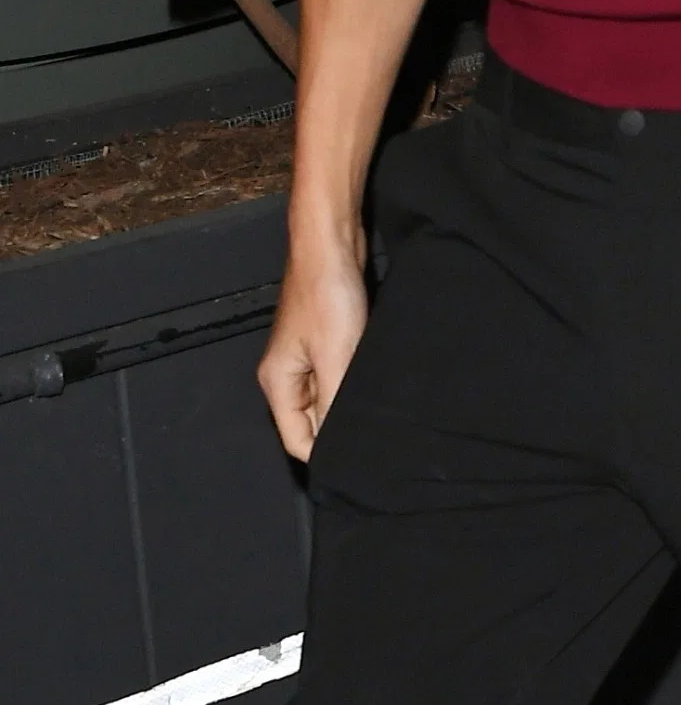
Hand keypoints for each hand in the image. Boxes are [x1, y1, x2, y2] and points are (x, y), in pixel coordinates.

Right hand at [258, 242, 370, 462]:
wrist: (332, 246)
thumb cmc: (327, 297)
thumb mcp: (335, 357)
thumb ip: (334, 404)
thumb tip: (341, 446)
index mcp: (278, 384)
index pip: (298, 441)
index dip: (327, 454)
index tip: (362, 458)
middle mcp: (287, 377)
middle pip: (311, 424)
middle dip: (340, 431)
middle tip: (377, 435)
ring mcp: (306, 361)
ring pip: (327, 402)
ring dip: (349, 407)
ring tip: (379, 412)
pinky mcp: (326, 345)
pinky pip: (339, 379)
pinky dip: (354, 385)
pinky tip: (375, 385)